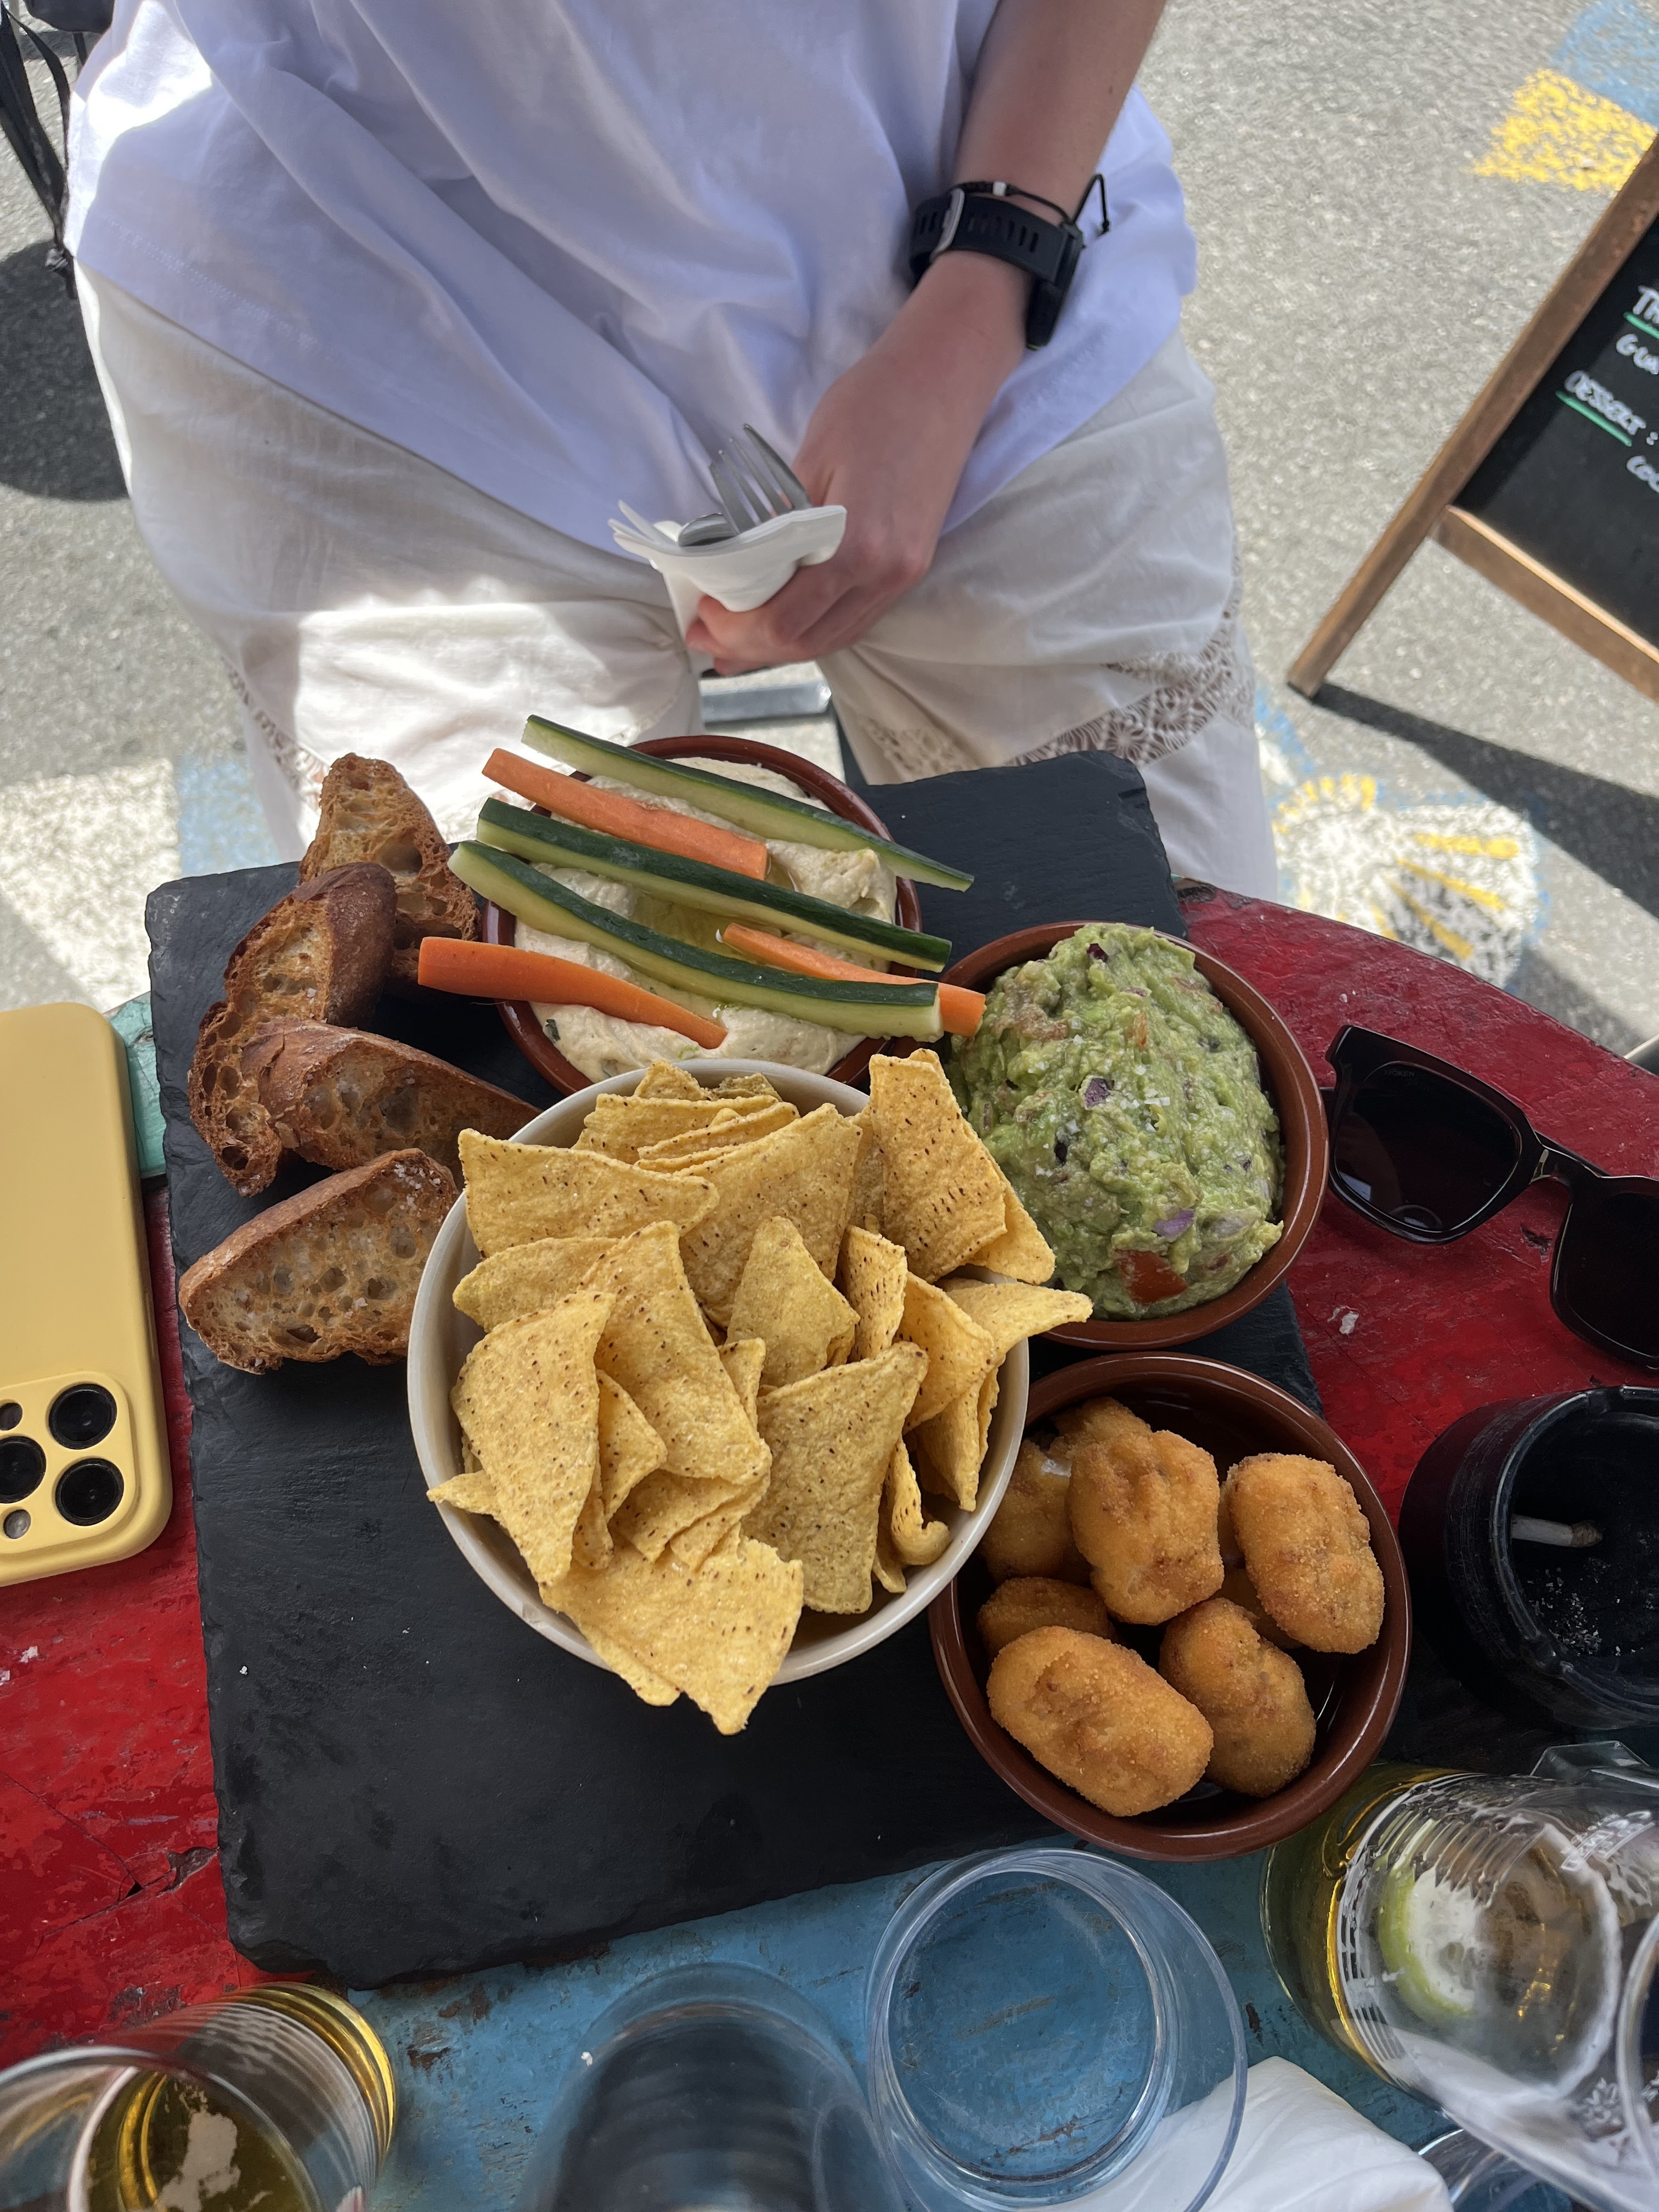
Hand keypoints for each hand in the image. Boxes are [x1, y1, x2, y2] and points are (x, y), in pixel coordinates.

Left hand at [684, 254, 1027, 671]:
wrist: (944, 378)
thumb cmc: (874, 403)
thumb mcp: (809, 458)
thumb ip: (776, 525)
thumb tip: (736, 572)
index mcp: (858, 546)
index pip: (785, 619)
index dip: (735, 629)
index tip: (702, 614)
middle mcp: (887, 574)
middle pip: (806, 642)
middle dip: (749, 648)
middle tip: (704, 637)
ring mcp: (904, 576)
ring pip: (832, 639)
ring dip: (779, 646)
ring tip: (734, 641)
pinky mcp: (911, 568)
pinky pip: (854, 619)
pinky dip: (812, 628)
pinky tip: (781, 623)